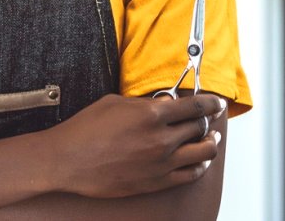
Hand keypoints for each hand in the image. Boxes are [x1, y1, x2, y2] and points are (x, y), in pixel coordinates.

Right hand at [42, 93, 225, 198]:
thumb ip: (145, 102)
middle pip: (201, 127)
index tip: (216, 102)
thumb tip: (166, 103)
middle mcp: (161, 139)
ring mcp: (161, 163)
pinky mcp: (156, 182)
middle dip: (208, 120)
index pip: (195, 105)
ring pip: (203, 152)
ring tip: (211, 139)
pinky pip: (191, 175)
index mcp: (151, 114)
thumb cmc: (86, 129)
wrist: (68, 161)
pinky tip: (200, 160)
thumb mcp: (115, 103)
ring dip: (211, 143)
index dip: (211, 102)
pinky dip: (200, 165)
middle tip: (209, 117)